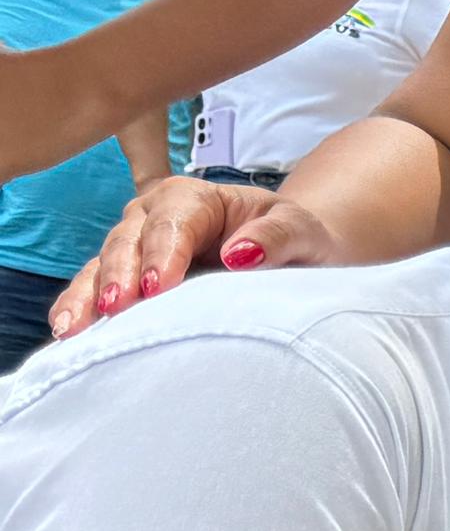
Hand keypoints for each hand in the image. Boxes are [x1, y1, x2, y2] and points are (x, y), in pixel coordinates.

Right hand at [50, 177, 305, 338]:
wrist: (287, 253)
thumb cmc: (293, 238)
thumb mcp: (301, 231)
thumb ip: (277, 236)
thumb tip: (241, 254)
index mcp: (195, 198)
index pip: (174, 221)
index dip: (164, 252)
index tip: (159, 286)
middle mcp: (154, 216)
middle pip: (129, 242)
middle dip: (119, 275)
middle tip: (114, 308)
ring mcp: (135, 246)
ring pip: (102, 266)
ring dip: (87, 296)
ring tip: (73, 327)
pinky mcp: (127, 277)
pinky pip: (96, 290)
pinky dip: (80, 308)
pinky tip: (67, 331)